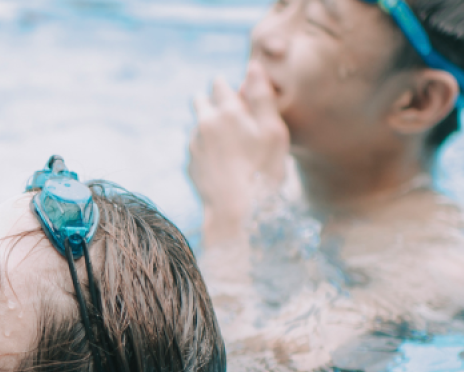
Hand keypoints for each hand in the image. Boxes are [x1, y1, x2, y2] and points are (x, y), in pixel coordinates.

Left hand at [189, 64, 288, 230]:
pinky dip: (208, 150)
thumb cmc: (262, 171)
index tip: (241, 100)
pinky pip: (198, 148)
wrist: (236, 212)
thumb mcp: (273, 131)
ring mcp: (193, 144)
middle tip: (234, 120)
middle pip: (200, 100)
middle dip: (212, 102)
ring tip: (234, 149)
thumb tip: (252, 67)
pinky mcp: (190, 164)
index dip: (231, 89)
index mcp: (226, 110)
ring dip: (210, 128)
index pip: (220, 84)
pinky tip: (225, 165)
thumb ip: (262, 97)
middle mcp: (204, 123)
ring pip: (198, 125)